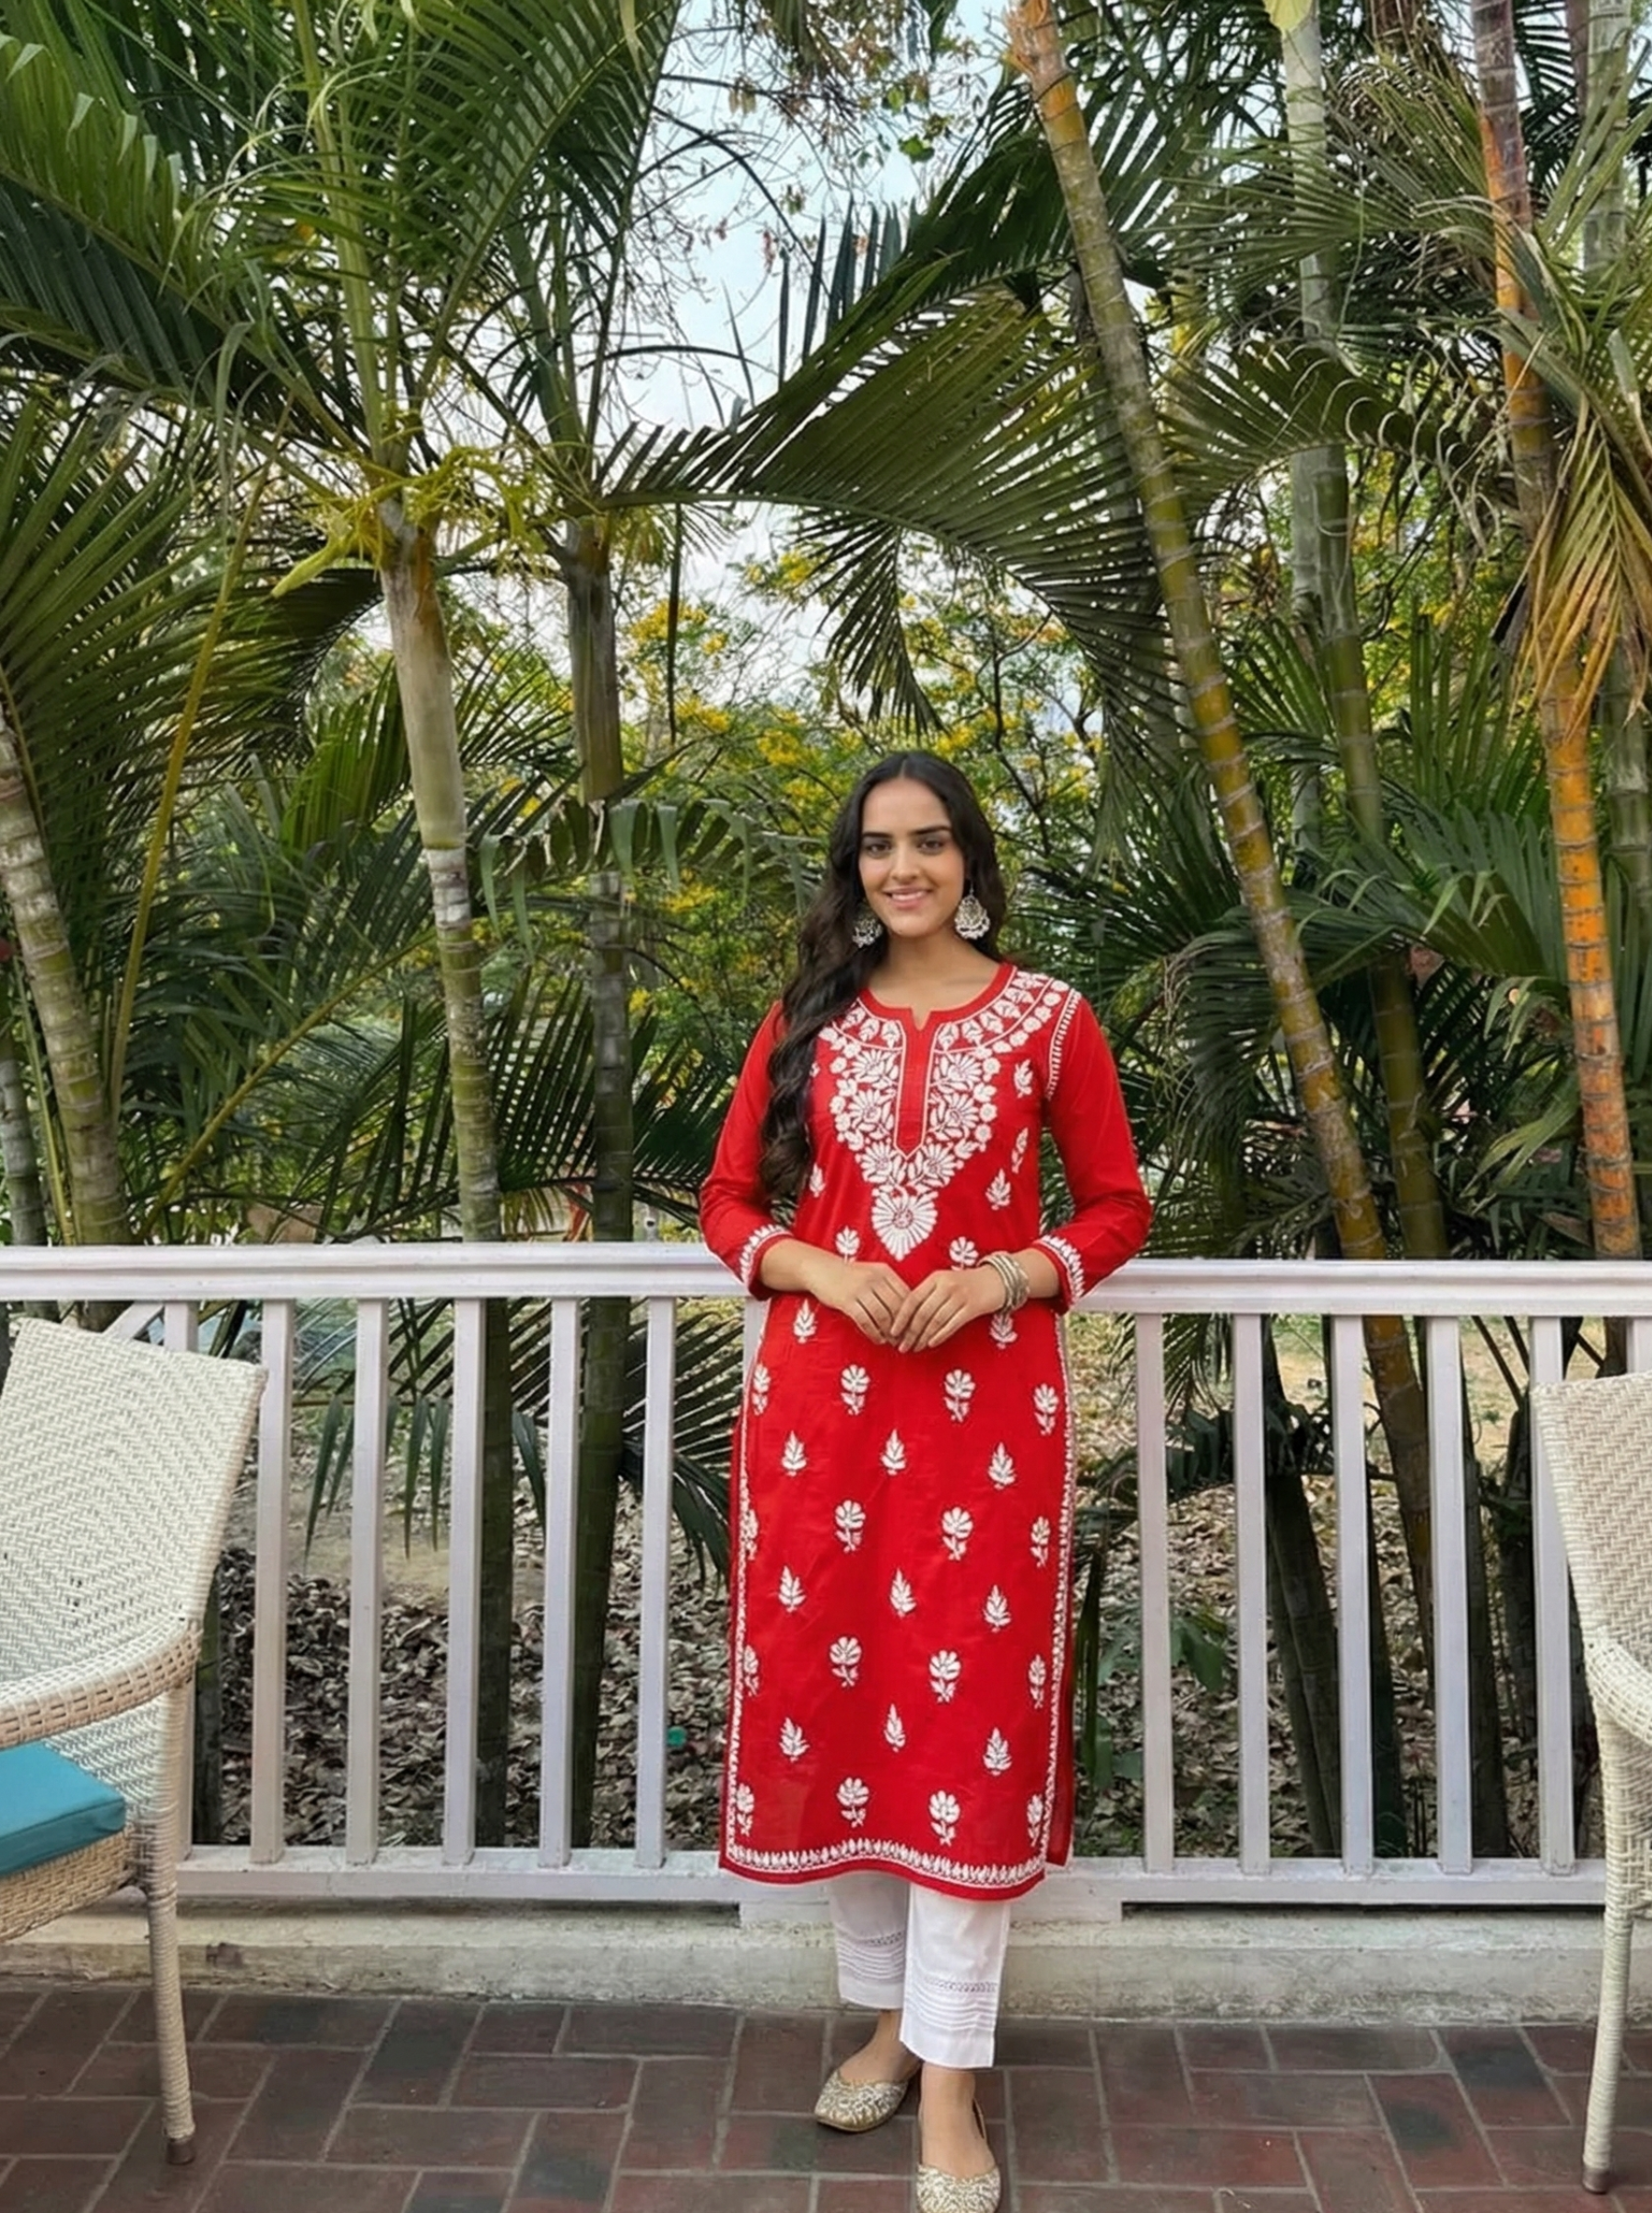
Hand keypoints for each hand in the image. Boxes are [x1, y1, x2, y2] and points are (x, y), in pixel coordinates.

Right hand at [808, 1256, 911, 1344]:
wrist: (821, 1269)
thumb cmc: (850, 1275)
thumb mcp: (872, 1273)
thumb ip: (889, 1287)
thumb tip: (908, 1310)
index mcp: (885, 1272)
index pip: (906, 1295)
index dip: (913, 1315)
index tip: (916, 1329)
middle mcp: (875, 1279)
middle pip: (897, 1307)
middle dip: (904, 1327)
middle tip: (907, 1341)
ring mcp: (860, 1289)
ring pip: (882, 1315)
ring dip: (889, 1333)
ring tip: (893, 1343)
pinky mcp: (847, 1300)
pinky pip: (865, 1320)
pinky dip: (873, 1333)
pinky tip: (878, 1339)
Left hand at [888, 1266, 1003, 1352]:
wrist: (997, 1280)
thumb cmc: (966, 1284)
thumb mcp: (945, 1282)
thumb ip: (927, 1294)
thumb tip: (905, 1318)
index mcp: (935, 1278)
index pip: (912, 1299)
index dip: (901, 1317)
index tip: (892, 1332)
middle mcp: (946, 1285)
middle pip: (922, 1312)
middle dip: (910, 1332)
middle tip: (902, 1346)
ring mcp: (959, 1296)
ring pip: (936, 1320)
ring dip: (923, 1337)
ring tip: (915, 1348)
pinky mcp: (972, 1307)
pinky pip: (952, 1324)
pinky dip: (940, 1335)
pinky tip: (931, 1343)